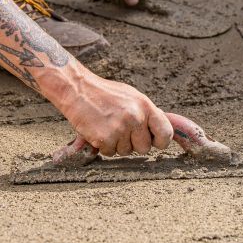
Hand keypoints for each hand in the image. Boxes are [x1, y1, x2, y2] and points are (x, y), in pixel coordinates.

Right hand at [55, 71, 173, 156]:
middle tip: (121, 129)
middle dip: (134, 143)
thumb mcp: (130, 96)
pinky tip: (97, 130)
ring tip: (106, 126)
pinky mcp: (105, 138)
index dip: (160, 141)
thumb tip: (160, 129)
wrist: (77, 89)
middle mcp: (135, 118)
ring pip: (126, 151)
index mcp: (144, 106)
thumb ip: (145, 113)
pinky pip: (110, 153)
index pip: (165, 133)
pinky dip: (104, 145)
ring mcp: (120, 129)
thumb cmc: (103, 93)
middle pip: (145, 148)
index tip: (154, 142)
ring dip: (117, 144)